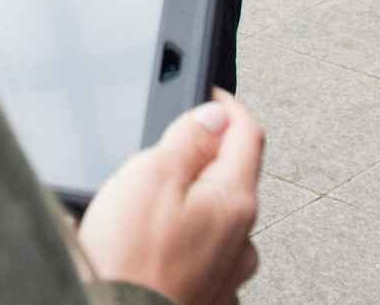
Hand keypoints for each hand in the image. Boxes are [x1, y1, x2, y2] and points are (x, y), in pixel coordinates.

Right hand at [78, 94, 262, 304]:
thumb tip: (212, 115)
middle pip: (233, 175)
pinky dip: (185, 237)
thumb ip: (187, 139)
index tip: (207, 95)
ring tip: (151, 205)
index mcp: (235, 200)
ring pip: (217, 216)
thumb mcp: (151, 176)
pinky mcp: (209, 292)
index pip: (248, 133)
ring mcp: (228, 271)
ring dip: (194, 199)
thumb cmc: (131, 259)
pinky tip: (155, 241)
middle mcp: (242, 238)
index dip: (225, 106)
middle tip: (163, 150)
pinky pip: (204, 251)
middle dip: (204, 154)